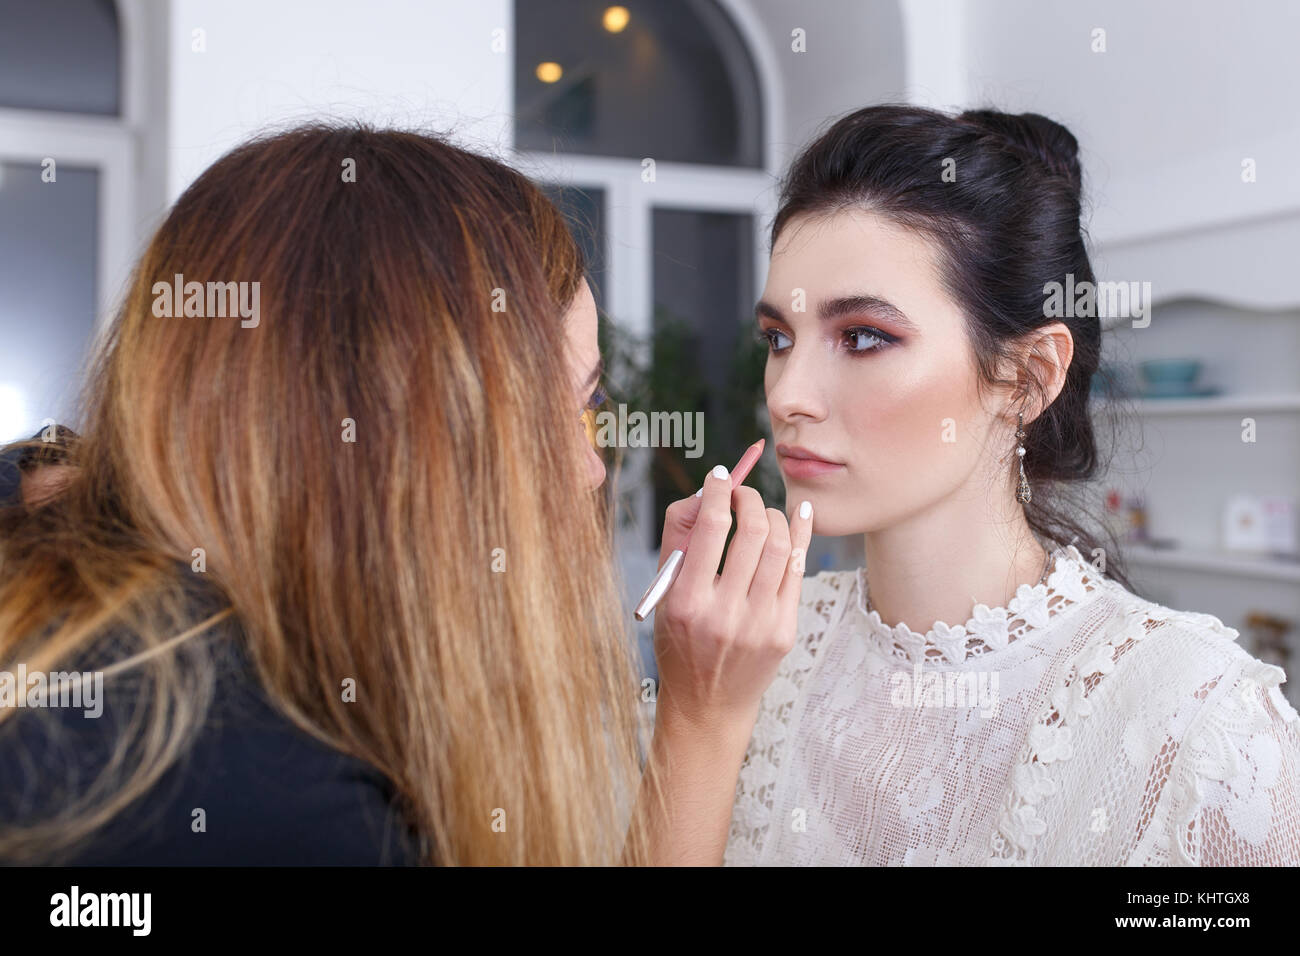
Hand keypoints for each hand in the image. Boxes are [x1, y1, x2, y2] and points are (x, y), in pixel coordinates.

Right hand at [651, 463, 812, 729]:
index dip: (717, 491)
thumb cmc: (680, 641)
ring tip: (762, 511)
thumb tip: (707, 492)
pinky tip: (799, 513)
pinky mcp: (783, 632)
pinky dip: (801, 535)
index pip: (709, 528)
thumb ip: (678, 540)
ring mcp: (759, 625)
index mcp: (687, 602)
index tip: (719, 476)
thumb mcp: (663, 596)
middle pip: (751, 533)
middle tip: (742, 493)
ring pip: (780, 548)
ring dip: (774, 516)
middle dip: (749, 499)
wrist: (707, 704)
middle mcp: (724, 615)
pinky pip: (796, 570)